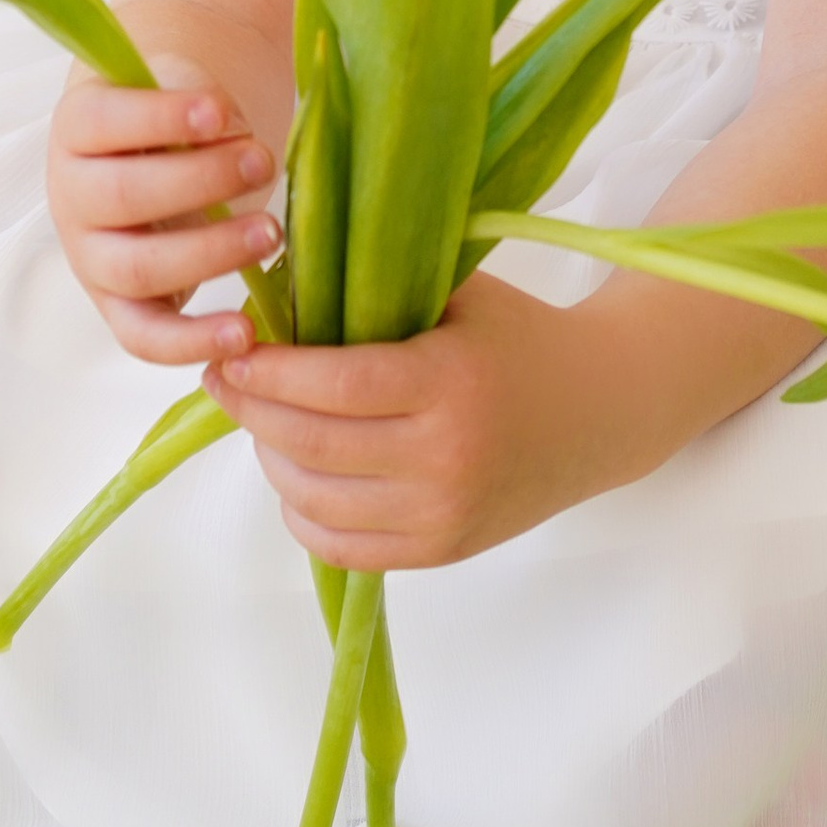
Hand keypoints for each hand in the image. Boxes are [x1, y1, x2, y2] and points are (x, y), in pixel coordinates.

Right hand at [47, 73, 279, 367]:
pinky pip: (144, 337)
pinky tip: (244, 332)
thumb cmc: (172, 119)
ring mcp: (92, 258)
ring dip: (211, 252)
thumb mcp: (179, 90)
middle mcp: (71, 196)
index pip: (103, 121)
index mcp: (77, 128)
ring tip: (271, 232)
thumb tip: (231, 128)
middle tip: (263, 162)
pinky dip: (193, 341)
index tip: (220, 112)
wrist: (158, 160)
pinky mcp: (120, 308)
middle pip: (123, 196)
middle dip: (201, 181)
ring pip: (138, 267)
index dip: (160, 116)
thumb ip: (201, 103)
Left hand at [202, 276, 622, 566]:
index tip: (231, 351)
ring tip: (262, 420)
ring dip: (272, 458)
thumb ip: (378, 284)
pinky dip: (302, 510)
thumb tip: (277, 275)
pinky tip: (297, 471)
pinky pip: (340, 546)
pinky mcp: (441, 551)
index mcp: (449, 383)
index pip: (334, 387)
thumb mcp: (458, 293)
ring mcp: (443, 515)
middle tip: (225, 380)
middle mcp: (445, 459)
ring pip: (315, 499)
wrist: (601, 411)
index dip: (269, 372)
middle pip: (313, 444)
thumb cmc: (519, 338)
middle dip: (252, 411)